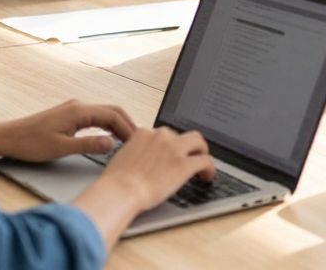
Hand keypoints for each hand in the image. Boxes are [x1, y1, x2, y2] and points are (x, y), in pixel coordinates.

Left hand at [0, 100, 135, 161]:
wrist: (8, 138)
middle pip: (112, 111)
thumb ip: (88, 145)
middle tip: (138, 141)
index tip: (136, 143)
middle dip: (127, 124)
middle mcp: (78, 106)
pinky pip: (95, 117)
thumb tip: (111, 143)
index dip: (128, 129)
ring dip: (118, 125)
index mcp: (79, 111)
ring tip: (127, 140)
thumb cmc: (30, 143)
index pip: (113, 116)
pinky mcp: (69, 115)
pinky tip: (109, 136)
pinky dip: (107, 125)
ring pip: (104, 113)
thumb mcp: (61, 148)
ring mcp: (74, 109)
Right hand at [99, 126, 215, 211]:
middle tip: (189, 156)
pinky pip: (205, 161)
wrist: (120, 192)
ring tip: (202, 163)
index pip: (163, 134)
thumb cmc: (116, 183)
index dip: (170, 144)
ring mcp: (174, 149)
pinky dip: (209, 168)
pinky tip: (207, 176)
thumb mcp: (122, 159)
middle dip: (186, 146)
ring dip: (201, 151)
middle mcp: (160, 137)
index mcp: (143, 133)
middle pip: (181, 135)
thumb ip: (135, 154)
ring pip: (198, 141)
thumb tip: (140, 161)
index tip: (172, 152)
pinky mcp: (184, 165)